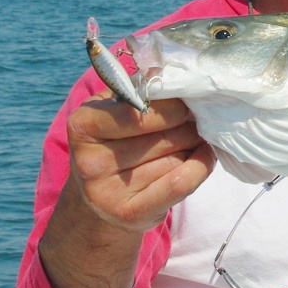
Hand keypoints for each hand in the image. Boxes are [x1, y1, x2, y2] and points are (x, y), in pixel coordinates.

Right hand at [39, 95, 214, 287]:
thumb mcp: (114, 110)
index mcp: (82, 125)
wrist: (100, 200)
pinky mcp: (130, 214)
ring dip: (193, 146)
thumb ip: (138, 91)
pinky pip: (179, 183)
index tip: (185, 105)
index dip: (171, 107)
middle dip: (187, 126)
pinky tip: (205, 157)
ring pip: (175, 158)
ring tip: (194, 140)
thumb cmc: (114, 143)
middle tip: (196, 122)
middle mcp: (89, 161)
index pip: (139, 111)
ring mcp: (107, 192)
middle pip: (162, 136)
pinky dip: (201, 167)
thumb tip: (170, 74)